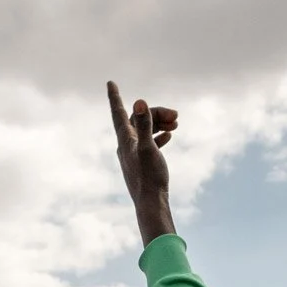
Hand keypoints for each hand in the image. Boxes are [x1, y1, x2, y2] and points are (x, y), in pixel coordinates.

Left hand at [107, 80, 178, 247]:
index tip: (110, 82)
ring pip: (145, 130)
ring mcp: (133, 154)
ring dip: (160, 123)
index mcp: (125, 140)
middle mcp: (126, 146)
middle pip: (138, 119)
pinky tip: (169, 136)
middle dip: (157, 112)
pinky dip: (159, 135)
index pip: (118, 113)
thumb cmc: (150, 178)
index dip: (114, 96)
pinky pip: (149, 142)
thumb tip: (139, 101)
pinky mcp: (142, 162)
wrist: (151, 204)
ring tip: (176, 125)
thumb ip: (145, 124)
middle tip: (176, 116)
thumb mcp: (149, 148)